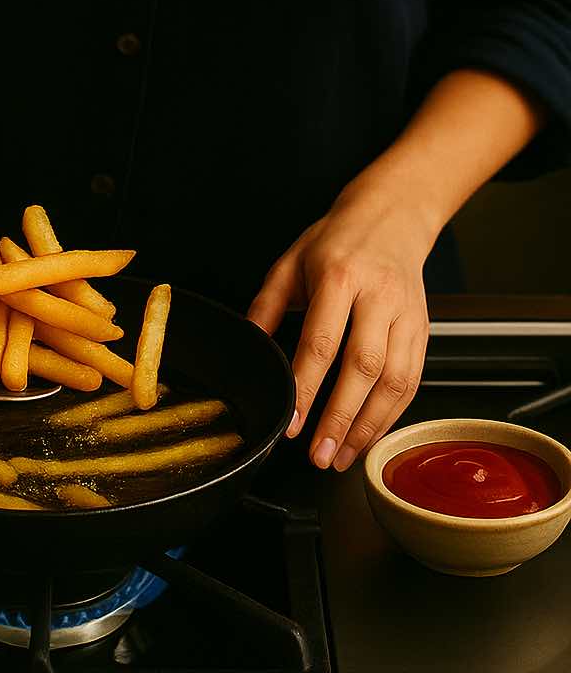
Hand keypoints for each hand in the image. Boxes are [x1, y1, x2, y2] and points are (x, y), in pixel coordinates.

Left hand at [248, 181, 434, 471]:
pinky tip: (370, 434)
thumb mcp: (290, 261)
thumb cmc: (337, 240)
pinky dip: (392, 413)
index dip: (306, 386)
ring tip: (342, 455)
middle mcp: (378, 297)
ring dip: (369, 425)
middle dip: (341, 418)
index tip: (291, 421)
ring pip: (394, 380)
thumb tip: (250, 348)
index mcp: (339, 277)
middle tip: (319, 454)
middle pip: (363, 367)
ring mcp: (405, 315)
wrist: (392, 217)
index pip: (322, 341)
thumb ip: (266, 306)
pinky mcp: (422, 329)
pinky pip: (412, 380)